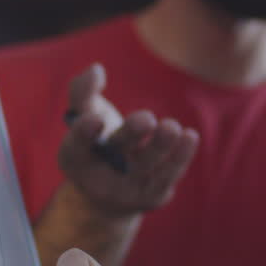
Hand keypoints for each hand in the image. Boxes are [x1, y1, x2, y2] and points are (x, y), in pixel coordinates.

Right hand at [59, 63, 198, 216]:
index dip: (84, 134)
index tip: (96, 118)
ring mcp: (127, 190)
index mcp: (75, 158)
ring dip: (160, 146)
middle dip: (131, 135)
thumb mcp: (84, 117)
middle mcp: (98, 178)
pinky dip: (180, 157)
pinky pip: (167, 176)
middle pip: (116, 153)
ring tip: (171, 126)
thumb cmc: (97, 144)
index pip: (77, 147)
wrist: (109, 195)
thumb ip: (83, 91)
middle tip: (146, 118)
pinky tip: (189, 136)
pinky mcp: (151, 196)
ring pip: (146, 166)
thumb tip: (97, 69)